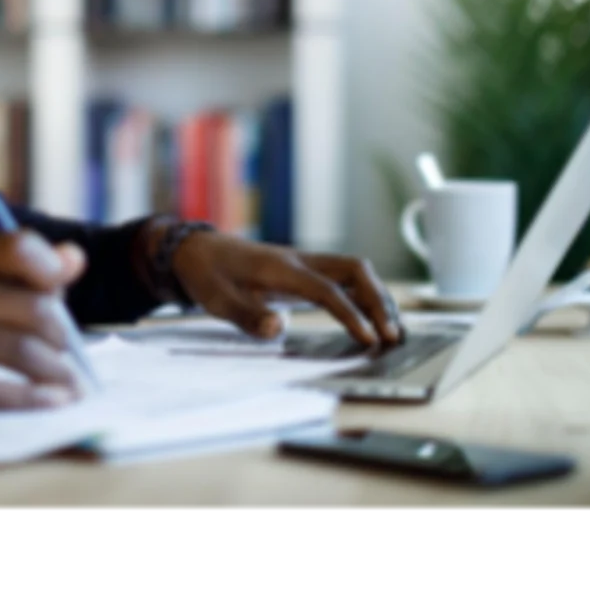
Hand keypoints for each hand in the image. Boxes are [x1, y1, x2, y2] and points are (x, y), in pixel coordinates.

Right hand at [0, 231, 89, 411]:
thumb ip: (19, 268)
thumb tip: (77, 259)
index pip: (17, 248)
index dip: (51, 269)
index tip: (63, 294)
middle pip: (31, 310)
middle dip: (62, 337)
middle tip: (70, 353)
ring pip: (18, 352)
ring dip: (56, 372)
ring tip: (70, 384)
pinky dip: (30, 399)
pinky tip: (51, 401)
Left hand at [170, 233, 403, 348]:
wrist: (197, 250)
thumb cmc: (208, 275)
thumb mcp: (216, 300)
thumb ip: (246, 315)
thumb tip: (279, 329)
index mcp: (280, 268)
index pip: (326, 289)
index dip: (350, 313)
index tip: (368, 338)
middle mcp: (300, 261)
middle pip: (354, 270)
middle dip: (378, 300)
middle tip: (393, 335)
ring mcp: (305, 263)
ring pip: (355, 271)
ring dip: (377, 297)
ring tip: (392, 330)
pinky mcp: (305, 270)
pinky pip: (345, 278)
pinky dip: (365, 295)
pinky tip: (372, 318)